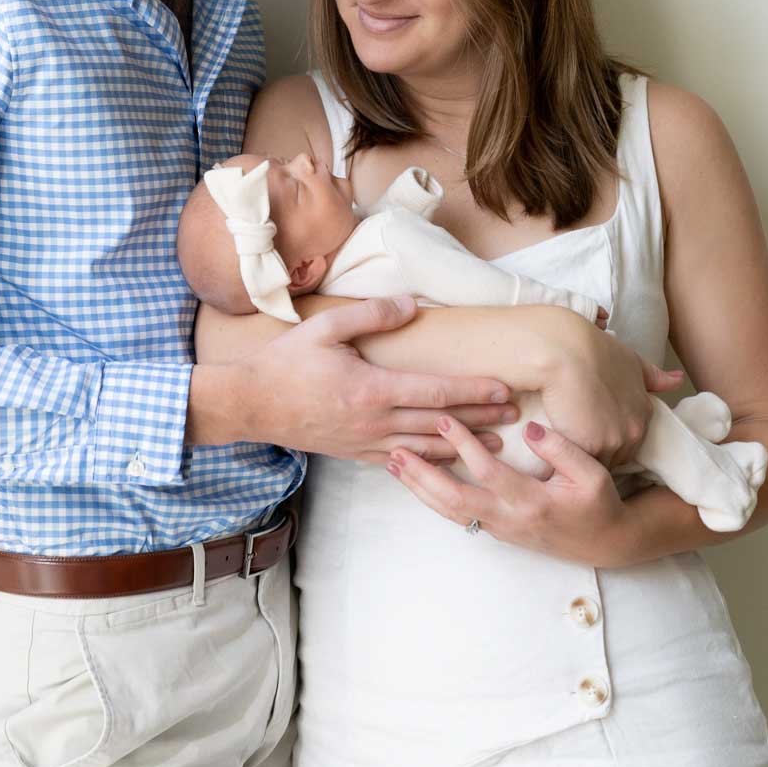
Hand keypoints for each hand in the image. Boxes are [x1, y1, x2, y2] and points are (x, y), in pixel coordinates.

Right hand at [193, 296, 517, 463]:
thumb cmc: (286, 363)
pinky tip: (449, 459)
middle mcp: (375, 422)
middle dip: (482, 420)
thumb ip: (371, 314)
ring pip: (427, 449)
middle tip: (516, 417)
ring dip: (465, 446)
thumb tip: (411, 305)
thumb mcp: (325, 327)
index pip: (437, 392)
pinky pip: (403, 461)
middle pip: (441, 423)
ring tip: (497, 446)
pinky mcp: (355, 453)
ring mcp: (366, 442)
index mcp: (372, 389)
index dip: (475, 391)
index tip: (505, 388)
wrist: (251, 404)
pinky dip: (432, 461)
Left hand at [387, 418, 633, 566]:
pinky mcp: (496, 529)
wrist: (605, 542)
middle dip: (422, 476)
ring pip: (451, 511)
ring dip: (420, 488)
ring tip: (394, 463)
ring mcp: (500, 527)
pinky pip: (457, 514)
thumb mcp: (592, 473)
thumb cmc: (599, 503)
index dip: (464, 446)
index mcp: (533, 502)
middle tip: (397, 451)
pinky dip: (433, 498)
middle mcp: (509, 518)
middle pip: (455, 499)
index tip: (444, 418)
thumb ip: (561, 449)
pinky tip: (416, 481)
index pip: (489, 473)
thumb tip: (528, 427)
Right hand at [529, 311, 681, 466]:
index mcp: (644, 411)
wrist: (567, 353)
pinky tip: (556, 448)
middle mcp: (635, 429)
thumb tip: (678, 379)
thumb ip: (653, 376)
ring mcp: (614, 441)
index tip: (593, 426)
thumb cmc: (594, 350)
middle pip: (617, 455)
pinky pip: (580, 463)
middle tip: (577, 436)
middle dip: (600, 450)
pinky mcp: (591, 448)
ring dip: (585, 457)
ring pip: (599, 462)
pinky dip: (569, 457)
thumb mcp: (631, 360)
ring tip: (564, 445)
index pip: (631, 439)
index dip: (611, 435)